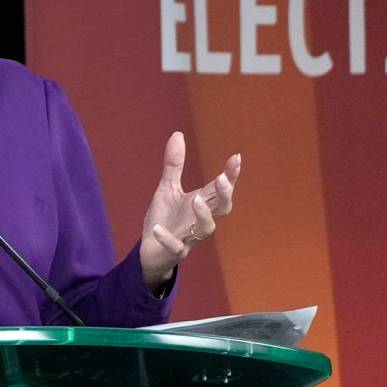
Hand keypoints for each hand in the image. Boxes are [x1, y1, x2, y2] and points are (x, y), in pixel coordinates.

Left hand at [137, 131, 240, 289]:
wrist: (150, 250)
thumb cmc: (165, 219)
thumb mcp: (167, 189)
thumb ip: (174, 165)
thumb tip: (177, 134)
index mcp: (202, 203)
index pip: (220, 188)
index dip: (231, 175)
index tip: (236, 157)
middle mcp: (200, 220)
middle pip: (222, 208)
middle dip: (224, 194)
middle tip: (221, 180)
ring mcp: (189, 237)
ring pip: (206, 229)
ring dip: (203, 214)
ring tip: (195, 199)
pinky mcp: (174, 251)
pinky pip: (175, 247)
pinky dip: (167, 238)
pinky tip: (157, 229)